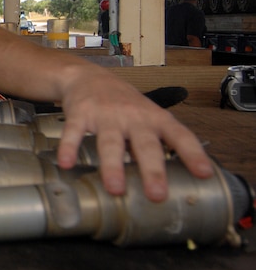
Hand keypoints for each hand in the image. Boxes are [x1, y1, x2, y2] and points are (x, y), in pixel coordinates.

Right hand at [54, 70, 212, 201]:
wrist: (86, 75)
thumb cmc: (122, 102)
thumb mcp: (146, 116)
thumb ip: (157, 143)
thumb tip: (173, 180)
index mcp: (154, 118)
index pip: (179, 135)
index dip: (192, 154)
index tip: (203, 174)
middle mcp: (133, 116)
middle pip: (145, 144)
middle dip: (151, 169)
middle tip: (156, 194)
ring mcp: (105, 114)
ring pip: (110, 141)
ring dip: (113, 165)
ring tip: (115, 188)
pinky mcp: (80, 113)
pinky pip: (75, 132)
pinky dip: (69, 147)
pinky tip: (66, 163)